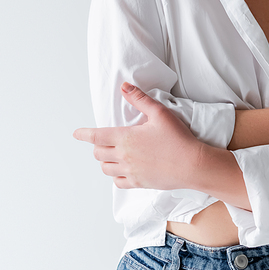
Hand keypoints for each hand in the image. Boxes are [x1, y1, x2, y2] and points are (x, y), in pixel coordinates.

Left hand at [73, 84, 204, 189]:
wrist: (192, 165)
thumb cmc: (177, 138)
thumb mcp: (160, 113)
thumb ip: (140, 99)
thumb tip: (124, 87)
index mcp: (126, 138)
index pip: (96, 136)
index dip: (84, 134)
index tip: (76, 133)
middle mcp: (124, 156)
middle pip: (98, 154)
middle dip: (97, 146)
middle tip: (103, 141)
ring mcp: (131, 171)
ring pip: (105, 169)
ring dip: (105, 161)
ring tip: (111, 154)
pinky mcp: (139, 183)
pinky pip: (118, 182)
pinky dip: (115, 176)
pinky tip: (122, 170)